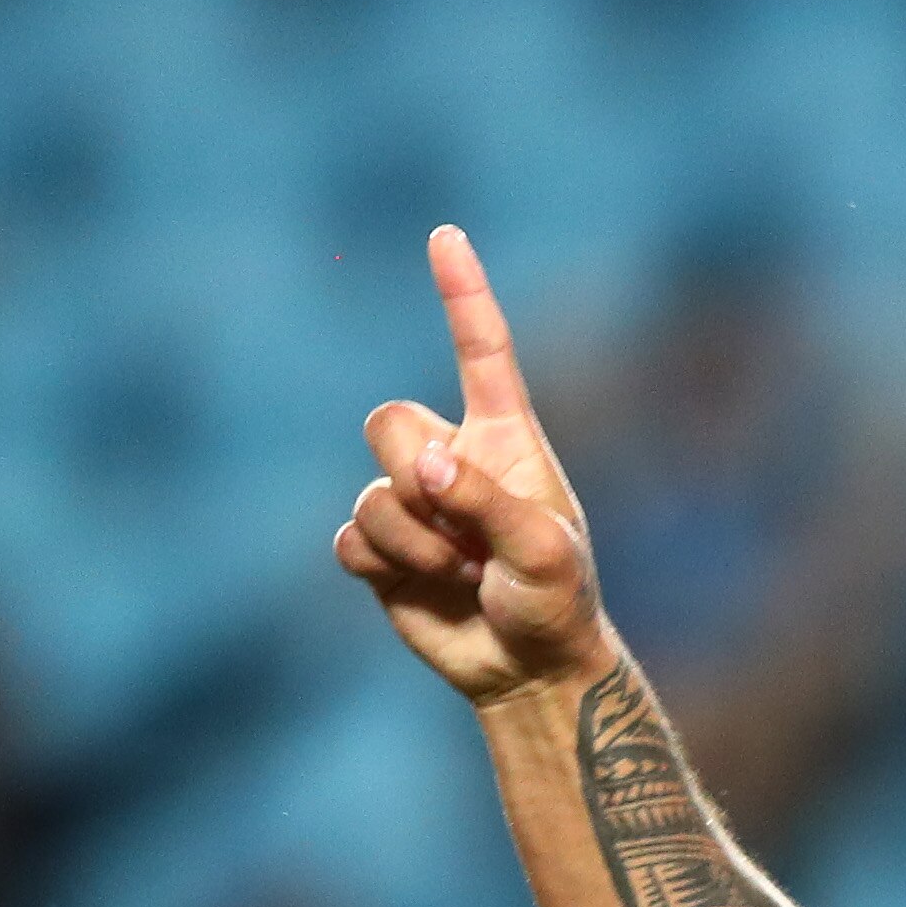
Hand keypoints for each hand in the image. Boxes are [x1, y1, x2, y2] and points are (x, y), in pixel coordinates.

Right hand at [332, 228, 611, 703]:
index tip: (446, 235)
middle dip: (413, 475)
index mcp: (504, 441)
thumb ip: (487, 503)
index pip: (481, 353)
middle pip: (387, 421)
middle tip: (465, 536)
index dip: (463, 294)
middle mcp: (452, 459)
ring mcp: (411, 502)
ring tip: (463, 574)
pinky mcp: (380, 549)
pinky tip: (422, 587)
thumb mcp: (544, 553)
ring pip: (370, 490)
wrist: (528, 672)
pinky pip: (350, 539)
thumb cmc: (555, 604)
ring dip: (414, 541)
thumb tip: (425, 469)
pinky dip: (384, 566)